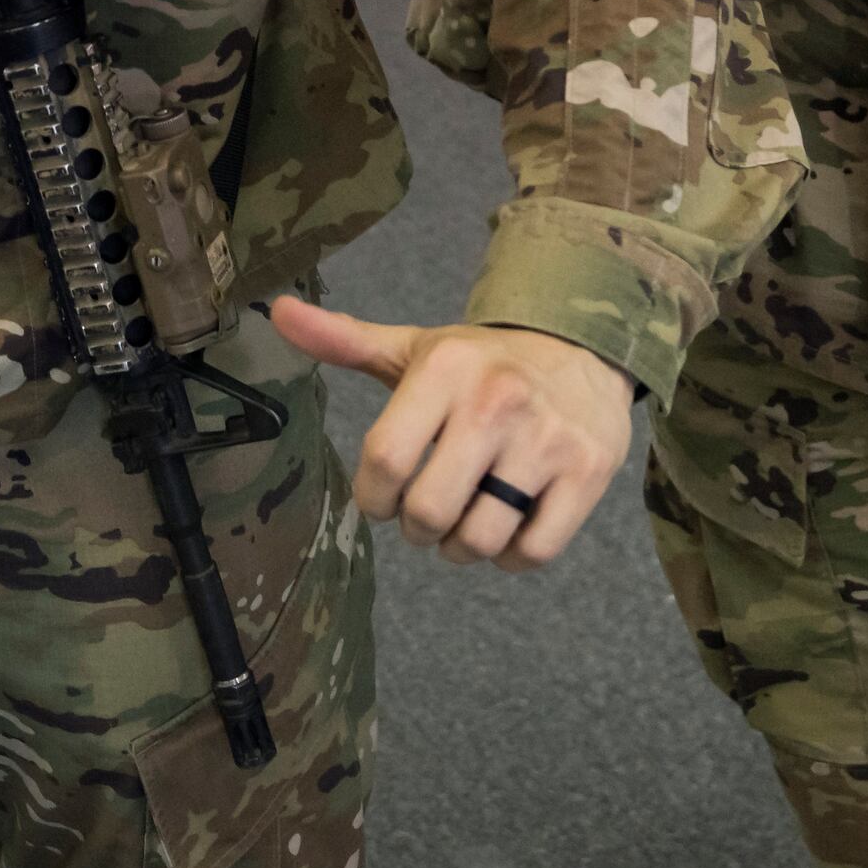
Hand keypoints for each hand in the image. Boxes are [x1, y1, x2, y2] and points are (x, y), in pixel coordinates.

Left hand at [268, 298, 631, 571]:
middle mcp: (497, 401)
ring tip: (465, 521)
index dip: (373, 498)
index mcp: (446, 368)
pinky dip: (511, 555)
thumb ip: (346, 340)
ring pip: (479, 539)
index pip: (384, 461)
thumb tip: (278, 312)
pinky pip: (533, 551)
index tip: (383, 497)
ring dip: (461, 547)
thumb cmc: (485, 363)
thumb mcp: (418, 347)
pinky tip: (509, 527)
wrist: (586, 349)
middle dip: (418, 528)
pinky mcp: (588, 472)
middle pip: (429, 511)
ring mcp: (547, 439)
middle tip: (427, 515)